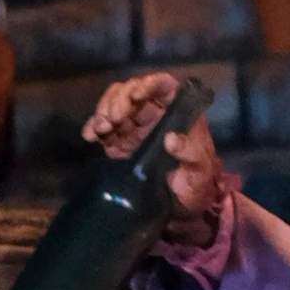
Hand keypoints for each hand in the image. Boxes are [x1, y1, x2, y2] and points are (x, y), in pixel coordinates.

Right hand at [83, 73, 223, 241]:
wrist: (183, 205)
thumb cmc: (198, 183)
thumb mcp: (200, 170)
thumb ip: (191, 153)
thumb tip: (171, 138)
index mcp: (178, 113)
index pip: (164, 86)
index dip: (149, 84)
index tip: (136, 96)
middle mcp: (155, 113)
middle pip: (132, 92)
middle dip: (118, 101)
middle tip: (112, 120)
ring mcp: (136, 125)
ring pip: (114, 104)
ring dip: (103, 112)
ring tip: (100, 129)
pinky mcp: (120, 140)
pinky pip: (103, 126)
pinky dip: (93, 127)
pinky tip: (89, 136)